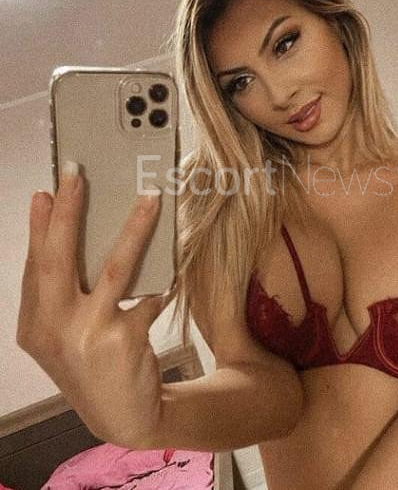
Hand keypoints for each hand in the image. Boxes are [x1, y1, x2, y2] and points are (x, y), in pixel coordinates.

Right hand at [16, 164, 175, 447]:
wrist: (124, 417)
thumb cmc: (92, 365)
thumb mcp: (66, 335)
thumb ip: (63, 295)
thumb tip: (76, 235)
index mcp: (34, 325)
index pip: (35, 265)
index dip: (40, 227)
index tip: (47, 191)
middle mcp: (53, 329)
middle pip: (60, 258)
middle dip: (68, 212)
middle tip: (76, 174)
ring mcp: (87, 335)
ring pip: (114, 268)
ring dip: (133, 228)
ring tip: (148, 199)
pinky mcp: (122, 339)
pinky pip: (148, 297)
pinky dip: (160, 284)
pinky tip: (169, 278)